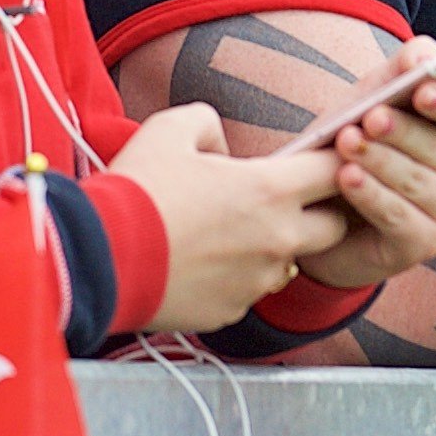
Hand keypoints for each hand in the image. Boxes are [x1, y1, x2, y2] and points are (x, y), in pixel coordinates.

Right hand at [113, 103, 352, 333]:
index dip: (335, 162)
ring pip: (288, 262)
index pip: (336, 172)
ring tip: (225, 235)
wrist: (98, 258)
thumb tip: (221, 147)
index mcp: (270, 191)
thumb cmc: (136, 190)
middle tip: (283, 203)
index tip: (325, 161)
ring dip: (271, 248)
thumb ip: (208, 124)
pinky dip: (235, 277)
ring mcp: (256, 281)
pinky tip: (200, 263)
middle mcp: (277, 239)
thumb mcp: (169, 129)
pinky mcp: (232, 311)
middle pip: (333, 228)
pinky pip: (249, 290)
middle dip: (320, 213)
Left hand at [299, 35, 435, 287]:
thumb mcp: (373, 102)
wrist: (326, 213)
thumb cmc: (359, 149)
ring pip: (420, 183)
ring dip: (381, 161)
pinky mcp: (424, 245)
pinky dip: (372, 195)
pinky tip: (347, 178)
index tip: (421, 90)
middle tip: (370, 117)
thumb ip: (399, 72)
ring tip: (346, 143)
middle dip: (404, 132)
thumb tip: (421, 56)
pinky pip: (400, 217)